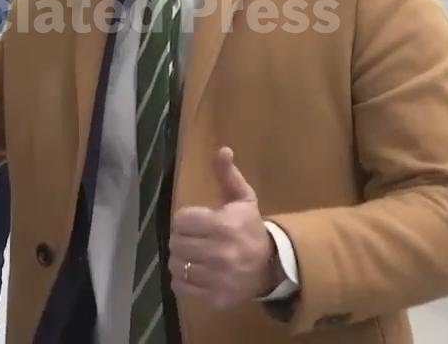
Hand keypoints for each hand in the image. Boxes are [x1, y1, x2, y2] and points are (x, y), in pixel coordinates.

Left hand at [168, 147, 283, 308]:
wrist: (271, 266)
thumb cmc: (250, 229)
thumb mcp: (243, 199)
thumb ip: (228, 175)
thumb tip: (222, 149)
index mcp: (223, 225)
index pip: (181, 220)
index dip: (185, 220)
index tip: (194, 222)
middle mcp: (219, 252)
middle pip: (176, 243)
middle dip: (181, 239)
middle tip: (192, 239)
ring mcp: (217, 278)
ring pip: (176, 265)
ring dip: (180, 260)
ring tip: (192, 256)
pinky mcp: (215, 297)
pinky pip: (181, 287)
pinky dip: (182, 280)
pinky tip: (194, 272)